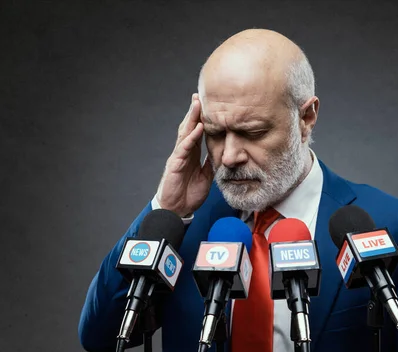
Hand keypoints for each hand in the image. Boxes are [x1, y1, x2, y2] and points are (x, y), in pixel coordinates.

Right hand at [155, 93, 213, 216]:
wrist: (177, 210)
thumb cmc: (189, 194)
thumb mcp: (207, 177)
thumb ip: (211, 164)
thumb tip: (222, 154)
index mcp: (192, 154)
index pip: (197, 132)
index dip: (202, 118)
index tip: (208, 105)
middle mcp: (184, 152)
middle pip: (189, 127)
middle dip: (194, 111)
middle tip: (199, 95)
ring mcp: (179, 156)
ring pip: (185, 133)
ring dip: (192, 118)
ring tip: (197, 104)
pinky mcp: (175, 164)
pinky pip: (184, 148)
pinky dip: (191, 137)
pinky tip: (198, 128)